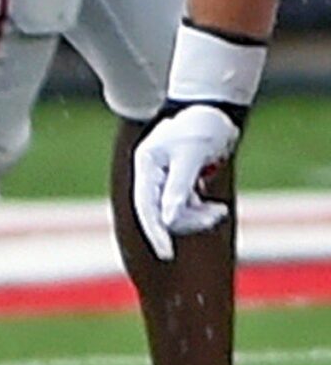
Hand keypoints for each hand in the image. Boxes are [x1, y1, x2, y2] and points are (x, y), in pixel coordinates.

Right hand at [131, 102, 241, 257]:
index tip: (167, 254)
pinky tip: (215, 207)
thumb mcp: (192, 157)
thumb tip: (168, 221)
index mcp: (146, 165)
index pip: (145, 206)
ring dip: (198, 217)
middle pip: (161, 212)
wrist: (215, 110)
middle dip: (189, 220)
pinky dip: (200, 212)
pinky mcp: (177, 183)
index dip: (155, 232)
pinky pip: (184, 208)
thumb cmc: (203, 128)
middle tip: (218, 215)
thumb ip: (178, 190)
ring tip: (220, 211)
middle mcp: (150, 174)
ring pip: (174, 213)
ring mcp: (162, 179)